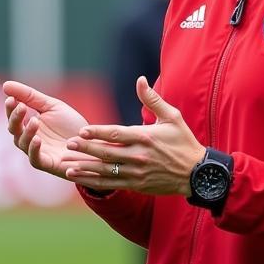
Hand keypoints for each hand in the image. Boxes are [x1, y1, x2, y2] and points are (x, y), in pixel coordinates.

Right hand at [3, 80, 98, 179]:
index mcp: (28, 124)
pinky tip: (37, 139)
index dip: (10, 108)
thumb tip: (5, 85)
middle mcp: (29, 138)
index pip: (14, 116)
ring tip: (35, 121)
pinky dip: (33, 149)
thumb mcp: (52, 106)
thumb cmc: (71, 125)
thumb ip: (30, 96)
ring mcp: (37, 151)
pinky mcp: (47, 164)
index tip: (11, 98)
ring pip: (22, 143)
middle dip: (15, 118)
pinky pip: (34, 158)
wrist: (92, 143)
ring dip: (26, 132)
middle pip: (14, 129)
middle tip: (21, 107)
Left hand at [63, 76, 205, 195]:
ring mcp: (136, 173)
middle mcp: (139, 156)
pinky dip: (93, 182)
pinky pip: (111, 184)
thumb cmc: (184, 142)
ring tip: (66, 165)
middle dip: (86, 149)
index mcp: (145, 137)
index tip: (82, 131)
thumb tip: (140, 79)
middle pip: (107, 153)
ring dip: (85, 168)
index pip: (117, 134)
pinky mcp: (136, 184)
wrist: (197, 174)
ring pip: (106, 171)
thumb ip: (152, 99)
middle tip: (69, 144)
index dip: (98, 132)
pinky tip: (79, 178)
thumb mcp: (172, 117)